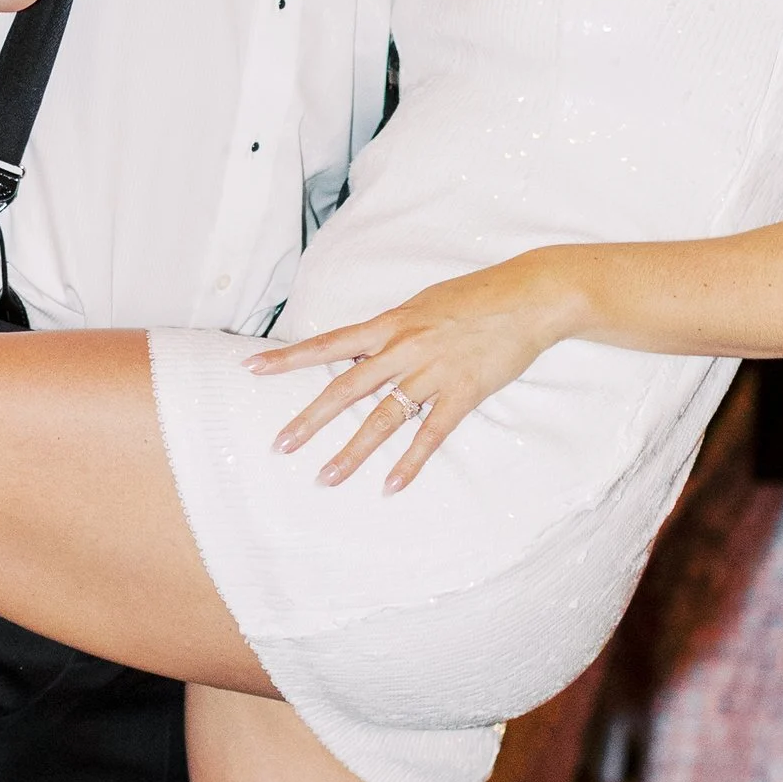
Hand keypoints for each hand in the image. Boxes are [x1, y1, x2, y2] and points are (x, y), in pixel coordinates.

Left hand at [248, 253, 579, 489]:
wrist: (530, 295)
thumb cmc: (477, 296)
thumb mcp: (423, 304)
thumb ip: (393, 330)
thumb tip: (365, 348)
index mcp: (390, 323)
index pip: (328, 343)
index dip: (288, 357)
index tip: (251, 368)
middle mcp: (404, 348)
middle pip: (345, 388)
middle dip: (309, 419)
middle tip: (279, 446)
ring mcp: (433, 372)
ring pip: (382, 419)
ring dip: (352, 452)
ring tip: (325, 479)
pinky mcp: (463, 393)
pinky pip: (430, 435)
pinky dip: (409, 463)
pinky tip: (390, 486)